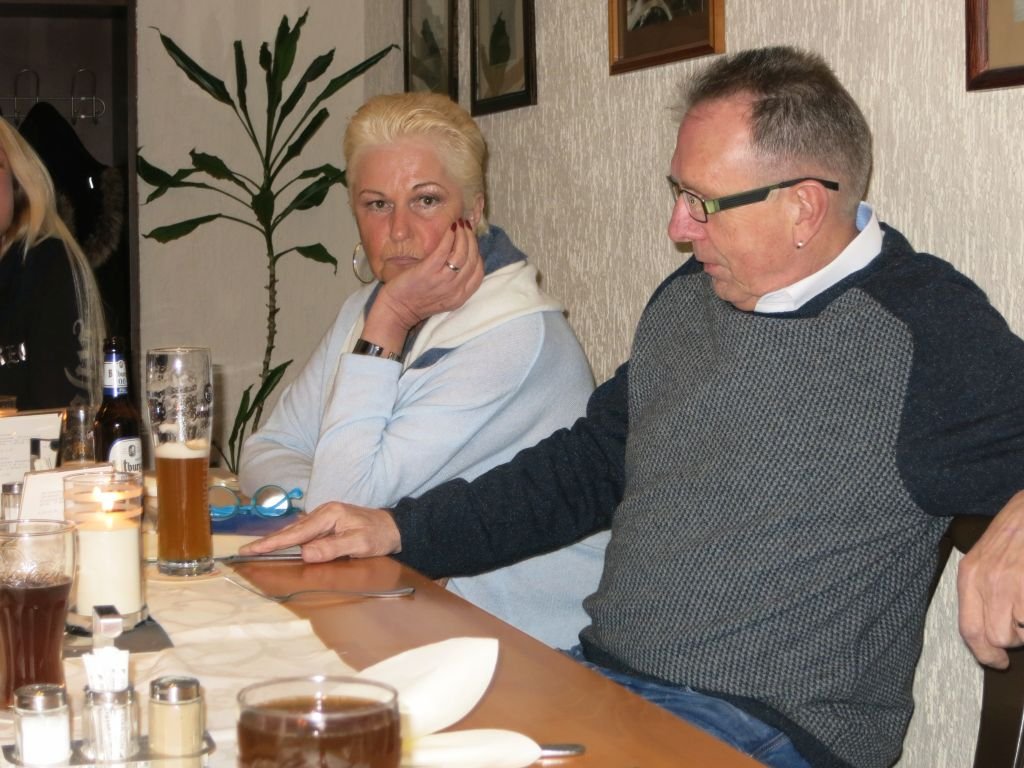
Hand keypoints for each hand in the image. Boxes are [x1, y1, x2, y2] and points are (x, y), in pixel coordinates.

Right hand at [238, 502, 401, 561]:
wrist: (394, 528)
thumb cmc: (379, 535)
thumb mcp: (359, 544)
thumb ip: (332, 548)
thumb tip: (305, 553)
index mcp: (329, 515)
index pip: (296, 533)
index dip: (273, 543)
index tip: (253, 549)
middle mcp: (323, 513)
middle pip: (291, 530)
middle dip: (268, 541)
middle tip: (245, 551)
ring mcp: (325, 517)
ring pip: (296, 531)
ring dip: (278, 540)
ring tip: (257, 549)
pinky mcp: (327, 524)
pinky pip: (304, 532)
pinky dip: (290, 539)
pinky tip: (281, 545)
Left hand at [365, 220, 484, 341]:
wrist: (397, 310)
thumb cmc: (417, 300)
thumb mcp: (443, 295)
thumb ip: (454, 280)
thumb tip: (461, 253)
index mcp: (461, 296)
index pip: (479, 271)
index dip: (477, 252)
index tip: (471, 240)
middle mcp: (455, 290)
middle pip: (472, 259)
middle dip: (471, 239)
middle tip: (465, 227)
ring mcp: (442, 281)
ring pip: (462, 253)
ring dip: (462, 235)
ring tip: (458, 224)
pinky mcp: (427, 272)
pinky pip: (443, 250)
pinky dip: (448, 237)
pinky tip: (448, 228)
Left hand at [957, 489, 1023, 667]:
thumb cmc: (1013, 535)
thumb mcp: (985, 559)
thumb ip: (981, 593)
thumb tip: (988, 636)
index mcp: (970, 576)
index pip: (969, 630)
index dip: (985, 653)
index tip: (998, 661)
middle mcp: (988, 580)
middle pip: (997, 637)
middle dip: (1014, 640)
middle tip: (1022, 624)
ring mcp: (1013, 582)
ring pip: (1021, 632)